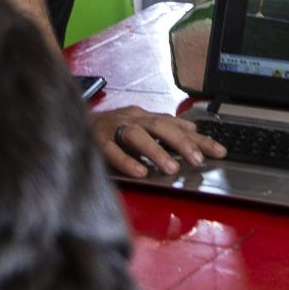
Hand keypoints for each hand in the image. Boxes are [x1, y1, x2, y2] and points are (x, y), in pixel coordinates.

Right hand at [91, 105, 225, 177]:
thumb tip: (193, 130)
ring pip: (137, 136)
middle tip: (198, 160)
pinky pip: (112, 151)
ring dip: (156, 151)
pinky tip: (140, 172)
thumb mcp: (138, 125)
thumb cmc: (108, 128)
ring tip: (172, 168)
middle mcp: (131, 119)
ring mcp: (113, 128)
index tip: (219, 151)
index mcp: (143, 116)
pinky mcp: (95, 140)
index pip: (176, 126)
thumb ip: (163, 129)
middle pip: (160, 127)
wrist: (69, 120)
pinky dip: (127, 161)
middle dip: (181, 143)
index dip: (199, 138)